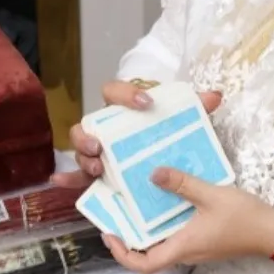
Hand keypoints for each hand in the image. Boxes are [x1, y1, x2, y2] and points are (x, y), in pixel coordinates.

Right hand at [51, 82, 223, 189]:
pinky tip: (59, 182)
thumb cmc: (168, 128)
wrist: (166, 149)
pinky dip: (68, 178)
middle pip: (87, 123)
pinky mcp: (99, 171)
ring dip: (83, 156)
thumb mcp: (184, 119)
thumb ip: (196, 107)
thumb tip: (214, 97)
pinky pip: (79, 174)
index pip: (114, 91)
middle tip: (101, 146)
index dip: (126, 94)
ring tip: (97, 168)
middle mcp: (106, 126)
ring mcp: (100, 149)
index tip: (146, 104)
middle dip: (89, 134)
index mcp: (124, 106)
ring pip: (81, 148)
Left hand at [104, 167, 273, 273]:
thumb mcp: (211, 195)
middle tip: (116, 219)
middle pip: (148, 258)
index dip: (122, 254)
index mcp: (183, 246)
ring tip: (134, 209)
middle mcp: (186, 253)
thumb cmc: (245, 218)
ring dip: (145, 234)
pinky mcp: (203, 243)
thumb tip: (154, 174)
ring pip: (161, 248)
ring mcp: (195, 250)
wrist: (273, 233)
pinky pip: (175, 239)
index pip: (144, 264)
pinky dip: (162, 228)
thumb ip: (182, 184)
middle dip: (128, 242)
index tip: (110, 235)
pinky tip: (163, 205)